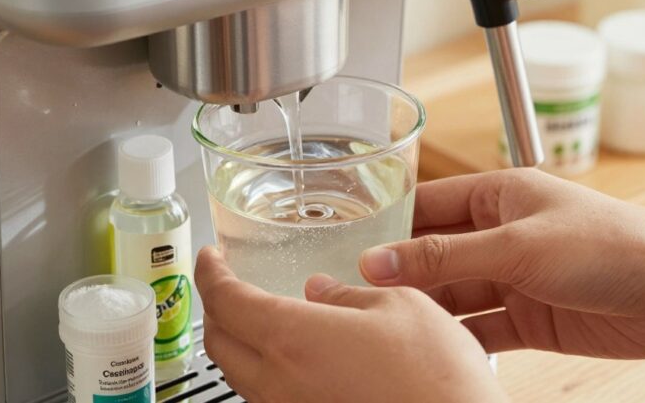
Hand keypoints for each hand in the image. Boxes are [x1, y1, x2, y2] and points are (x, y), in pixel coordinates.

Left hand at [195, 246, 505, 402]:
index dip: (209, 272)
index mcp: (290, 339)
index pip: (224, 300)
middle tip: (229, 283)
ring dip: (239, 341)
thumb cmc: (435, 376)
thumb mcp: (399, 307)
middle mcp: (277, 383)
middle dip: (216, 307)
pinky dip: (265, 370)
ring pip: (240, 375)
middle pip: (218, 342)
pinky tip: (296, 357)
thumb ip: (348, 295)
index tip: (209, 256)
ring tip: (260, 316)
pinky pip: (267, 397)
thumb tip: (320, 290)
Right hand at [359, 169, 644, 358]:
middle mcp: (503, 235)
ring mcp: (516, 278)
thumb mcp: (517, 245)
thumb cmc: (613, 244)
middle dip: (401, 275)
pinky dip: (459, 339)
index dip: (390, 228)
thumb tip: (379, 261)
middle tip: (358, 298)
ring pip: (454, 295)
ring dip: (427, 311)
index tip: (351, 251)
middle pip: (435, 255)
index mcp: (500, 195)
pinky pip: (481, 329)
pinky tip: (433, 349)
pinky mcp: (531, 319)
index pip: (428, 207)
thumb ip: (445, 256)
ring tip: (387, 327)